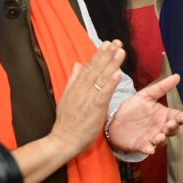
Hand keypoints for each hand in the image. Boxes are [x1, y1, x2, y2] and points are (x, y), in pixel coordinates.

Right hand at [49, 42, 124, 157]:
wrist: (63, 141)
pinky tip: (118, 73)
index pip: (89, 67)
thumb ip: (73, 80)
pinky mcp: (94, 108)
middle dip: (107, 54)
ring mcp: (88, 98)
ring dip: (111, 63)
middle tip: (117, 41)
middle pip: (96, 68)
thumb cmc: (67, 122)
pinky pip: (104, 93)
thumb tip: (77, 64)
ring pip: (101, 77)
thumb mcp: (66, 98)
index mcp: (76, 87)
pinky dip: (111, 83)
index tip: (107, 43)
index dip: (99, 55)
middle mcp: (82, 90)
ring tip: (120, 51)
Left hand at [106, 73, 182, 154]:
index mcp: (164, 115)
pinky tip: (150, 149)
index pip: (176, 116)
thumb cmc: (132, 108)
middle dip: (172, 128)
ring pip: (163, 141)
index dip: (182, 117)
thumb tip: (177, 76)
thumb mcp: (145, 95)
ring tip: (159, 136)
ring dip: (162, 139)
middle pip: (172, 130)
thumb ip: (161, 87)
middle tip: (169, 125)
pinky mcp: (142, 146)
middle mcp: (160, 127)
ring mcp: (152, 137)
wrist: (114, 121)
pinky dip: (150, 149)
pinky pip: (148, 149)